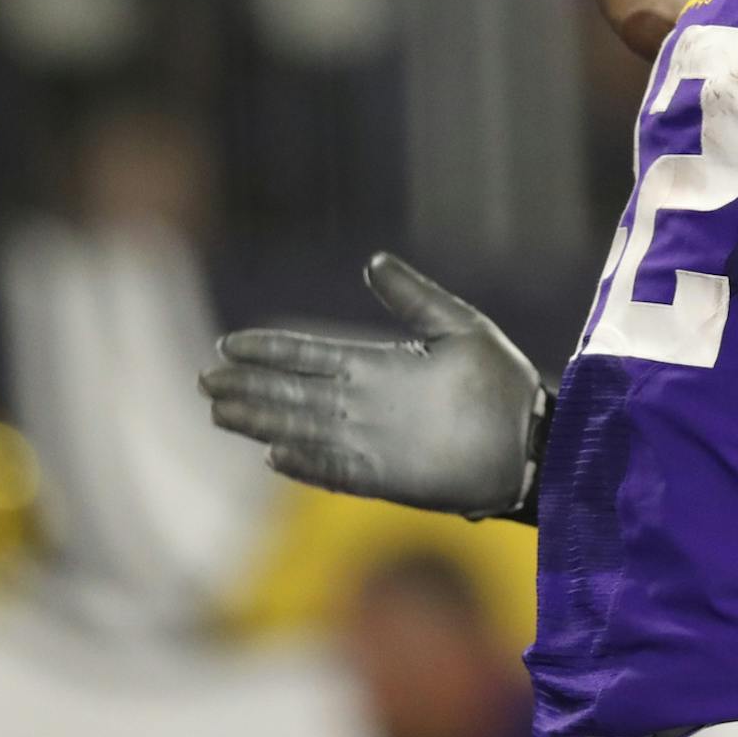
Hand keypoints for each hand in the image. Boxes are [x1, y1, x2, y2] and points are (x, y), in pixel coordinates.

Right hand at [200, 253, 548, 517]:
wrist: (532, 437)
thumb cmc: (501, 381)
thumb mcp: (458, 325)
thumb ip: (413, 296)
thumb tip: (372, 261)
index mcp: (378, 366)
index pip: (311, 355)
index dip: (270, 350)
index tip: (229, 344)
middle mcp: (366, 403)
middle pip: (294, 393)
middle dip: (250, 386)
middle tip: (205, 379)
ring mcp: (372, 441)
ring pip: (303, 428)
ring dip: (263, 421)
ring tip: (221, 411)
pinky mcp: (387, 476)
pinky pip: (337, 470)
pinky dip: (308, 463)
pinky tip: (274, 454)